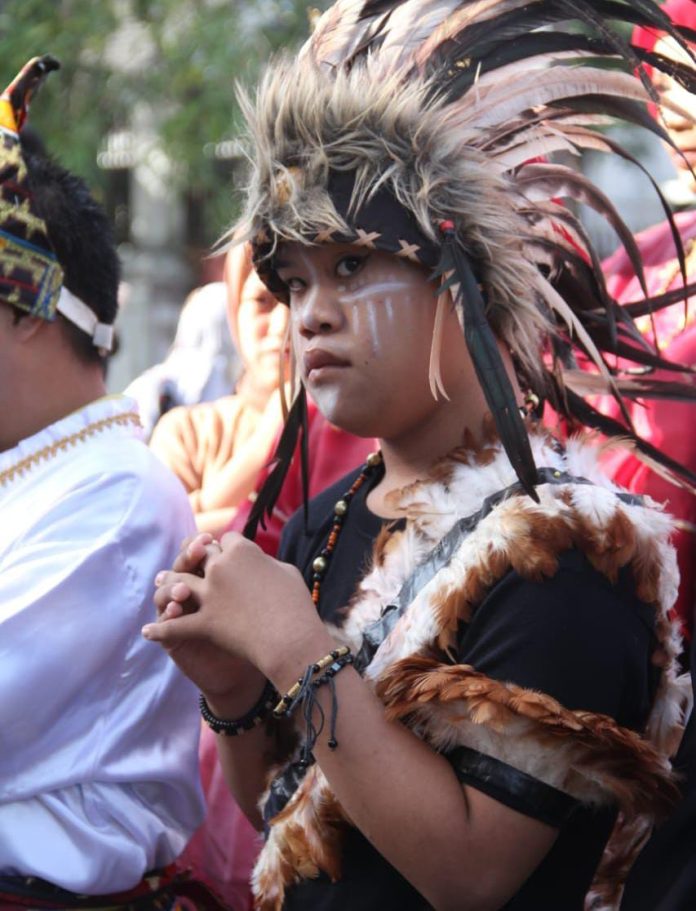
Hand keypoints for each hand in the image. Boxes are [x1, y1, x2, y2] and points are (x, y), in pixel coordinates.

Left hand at [144, 531, 333, 689]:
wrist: (293, 638)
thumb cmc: (297, 605)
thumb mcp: (288, 573)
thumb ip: (268, 564)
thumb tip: (260, 562)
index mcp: (242, 551)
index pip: (227, 540)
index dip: (227, 547)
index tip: (228, 553)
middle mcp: (221, 567)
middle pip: (199, 556)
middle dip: (193, 558)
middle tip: (187, 563)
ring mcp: (209, 594)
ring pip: (178, 584)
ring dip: (168, 586)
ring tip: (161, 590)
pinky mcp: (204, 622)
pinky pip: (175, 626)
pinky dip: (160, 630)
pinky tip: (147, 632)